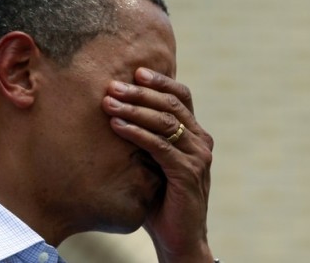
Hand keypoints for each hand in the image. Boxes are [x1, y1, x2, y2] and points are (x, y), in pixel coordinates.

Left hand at [102, 67, 213, 262]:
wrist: (179, 238)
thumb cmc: (160, 198)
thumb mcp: (153, 162)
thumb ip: (146, 138)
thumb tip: (115, 111)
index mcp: (195, 134)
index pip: (181, 97)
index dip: (160, 82)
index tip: (135, 71)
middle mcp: (201, 141)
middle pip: (172, 104)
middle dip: (140, 92)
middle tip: (112, 86)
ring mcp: (198, 157)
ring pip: (165, 122)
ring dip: (134, 109)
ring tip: (108, 103)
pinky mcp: (188, 173)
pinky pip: (160, 146)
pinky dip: (137, 133)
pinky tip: (117, 126)